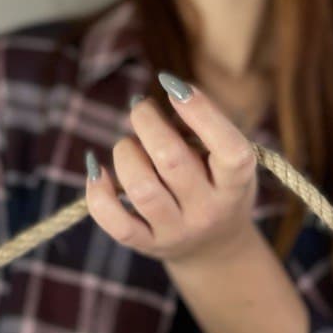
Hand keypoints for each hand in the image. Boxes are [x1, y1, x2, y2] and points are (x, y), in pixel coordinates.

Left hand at [84, 73, 257, 266]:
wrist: (214, 247)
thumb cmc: (216, 183)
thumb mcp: (225, 157)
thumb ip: (204, 124)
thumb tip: (170, 90)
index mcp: (236, 184)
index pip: (229, 150)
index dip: (201, 111)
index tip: (173, 85)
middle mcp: (209, 211)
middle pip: (171, 159)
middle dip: (147, 121)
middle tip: (141, 109)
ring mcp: (177, 231)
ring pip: (140, 187)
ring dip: (126, 152)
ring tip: (130, 146)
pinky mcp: (147, 245)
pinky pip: (115, 222)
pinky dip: (98, 192)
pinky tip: (96, 171)